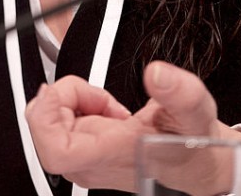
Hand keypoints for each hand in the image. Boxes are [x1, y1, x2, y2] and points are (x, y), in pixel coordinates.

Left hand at [25, 62, 240, 195]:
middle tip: (93, 95)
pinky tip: (102, 108)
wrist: (196, 165)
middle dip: (62, 99)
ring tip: (104, 102)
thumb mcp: (196, 112)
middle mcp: (92, 163)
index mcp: (113, 154)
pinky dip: (74, 106)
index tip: (55, 92)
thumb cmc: (193, 146)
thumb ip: (181, 92)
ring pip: (49, 125)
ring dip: (70, 101)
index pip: (56, 151)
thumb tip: (157, 74)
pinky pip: (60, 125)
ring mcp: (86, 160)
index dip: (45, 118)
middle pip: (44, 132)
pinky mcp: (84, 152)